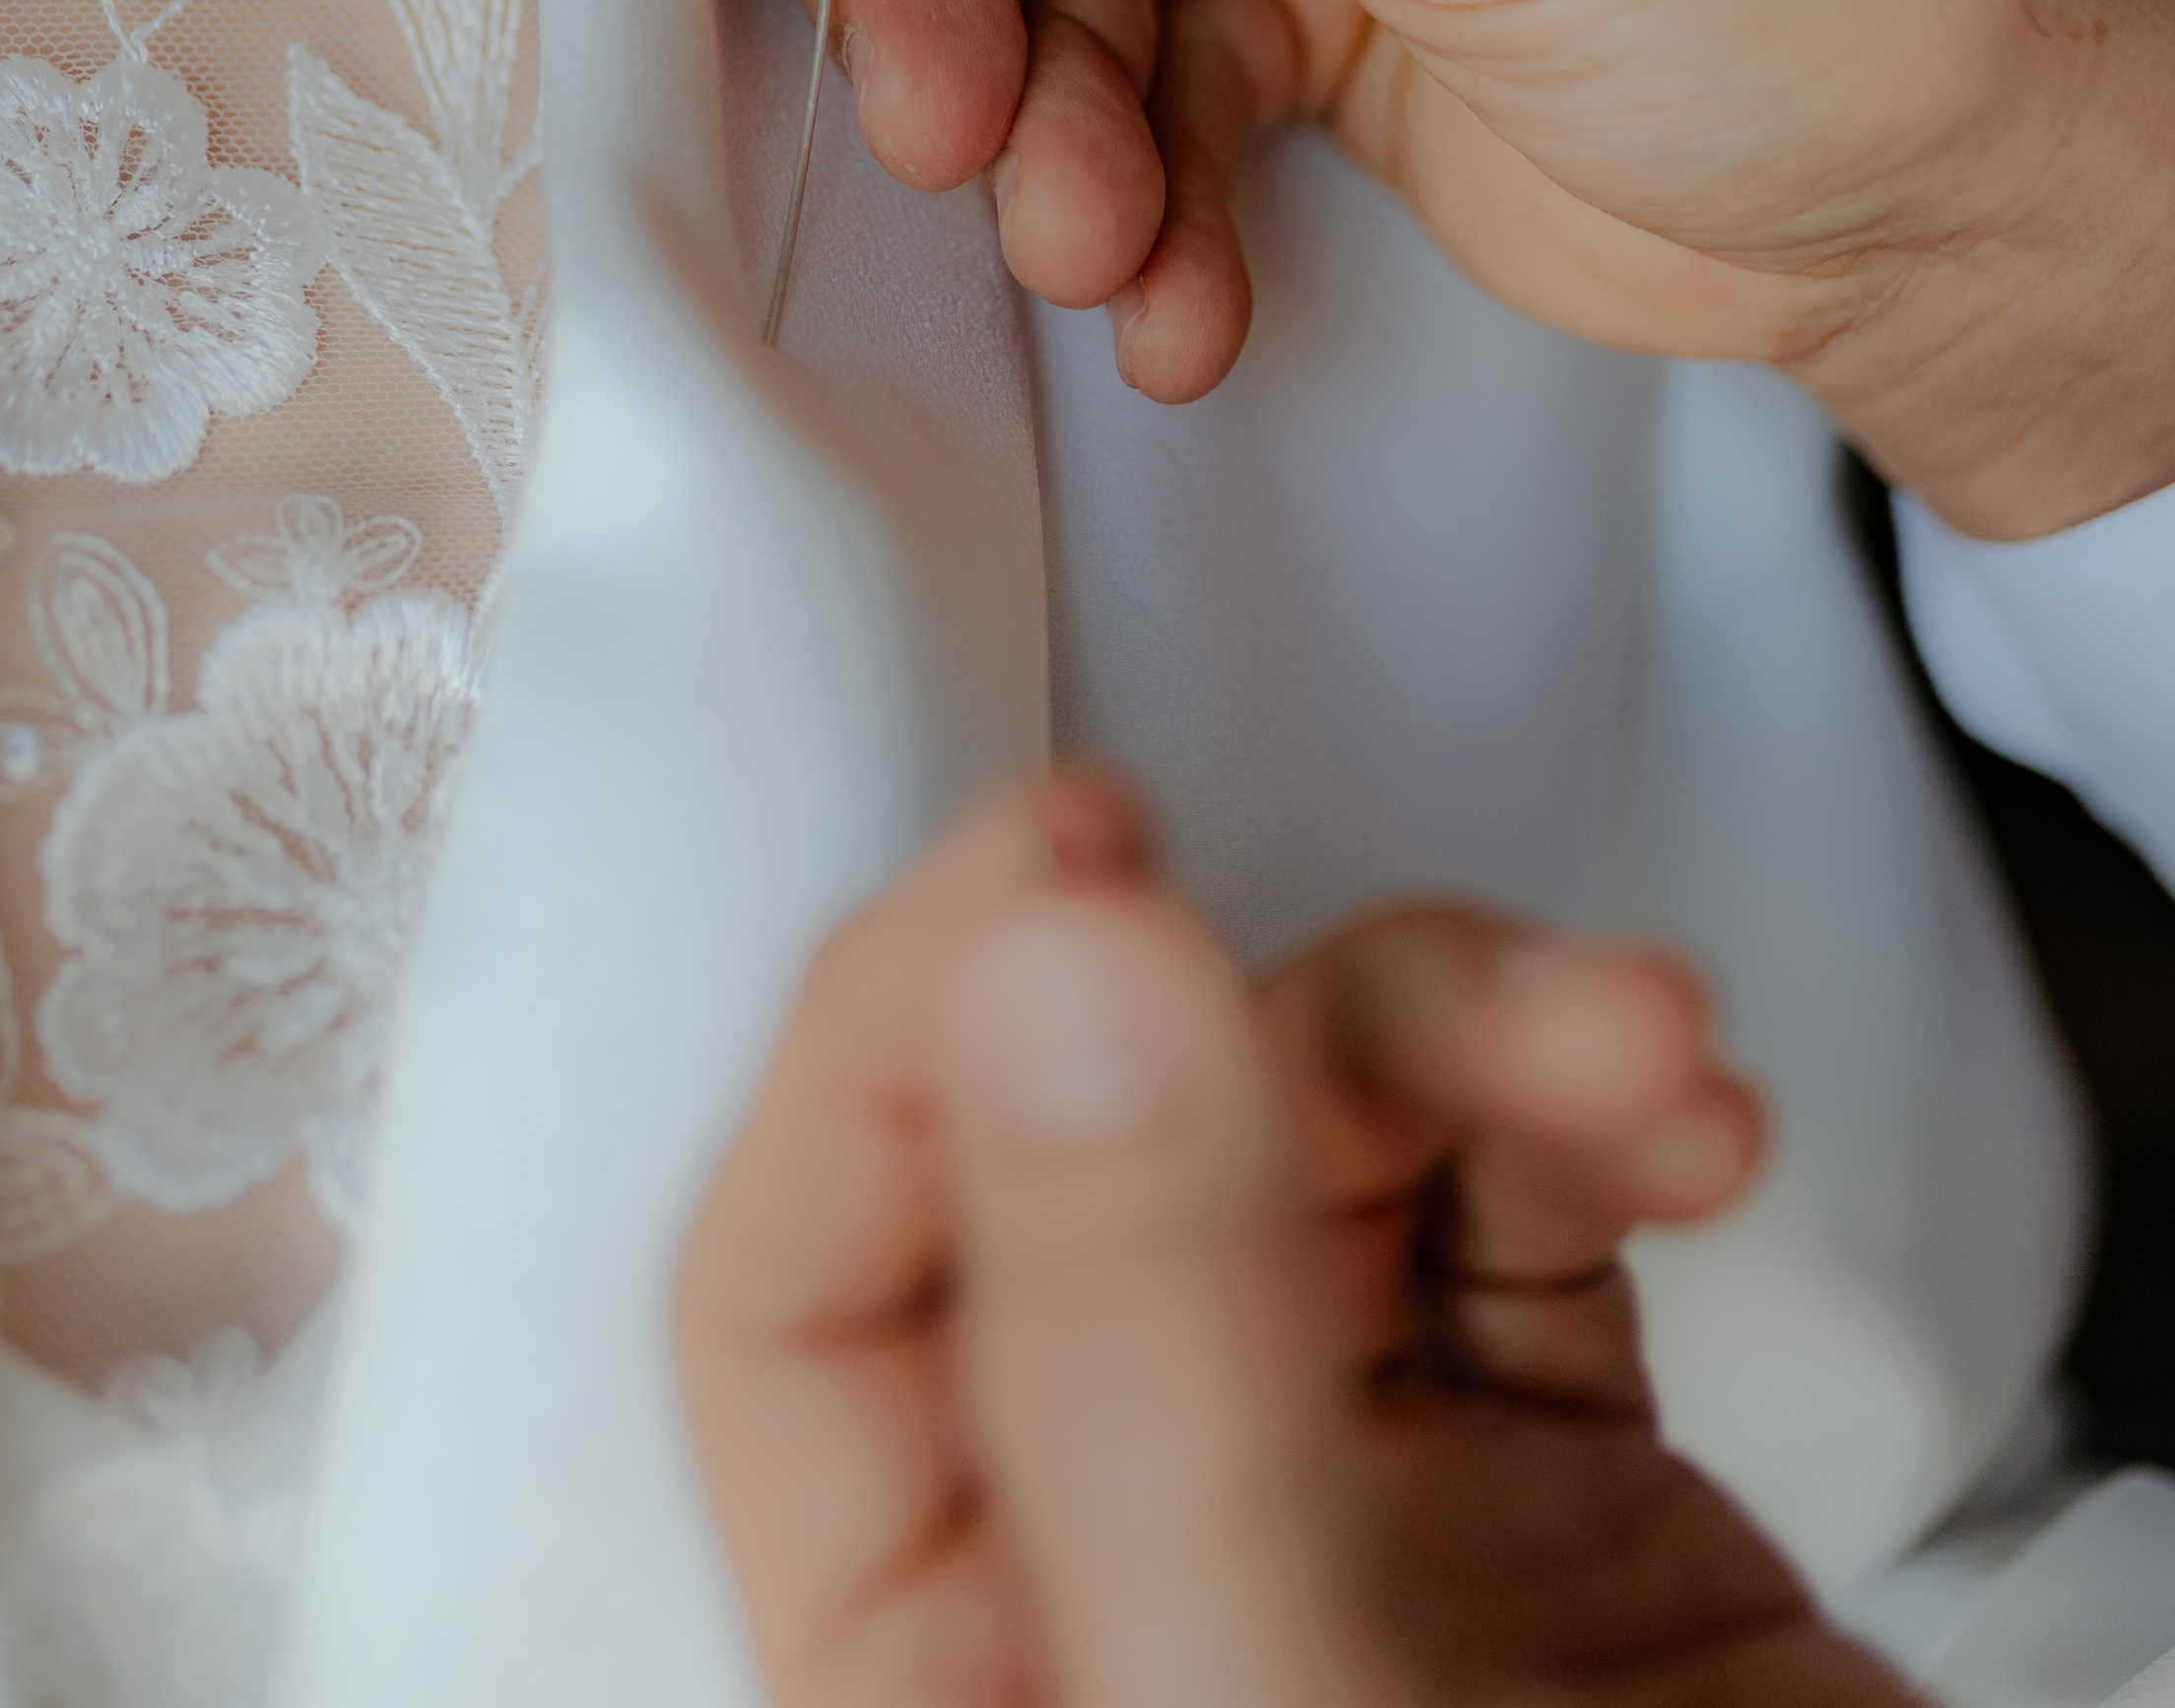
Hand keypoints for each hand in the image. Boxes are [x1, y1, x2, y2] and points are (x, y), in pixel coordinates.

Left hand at [679, 771, 1894, 1707]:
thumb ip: (1144, 1359)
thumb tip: (1049, 977)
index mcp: (945, 1697)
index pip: (800, 1292)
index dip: (901, 1036)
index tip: (1066, 863)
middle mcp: (1118, 1590)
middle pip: (1094, 1164)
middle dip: (1281, 1021)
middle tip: (1460, 975)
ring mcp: (1345, 1550)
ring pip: (1316, 1155)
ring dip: (1478, 1039)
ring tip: (1648, 1052)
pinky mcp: (1564, 1526)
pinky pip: (1521, 1225)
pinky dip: (1592, 1122)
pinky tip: (1687, 1117)